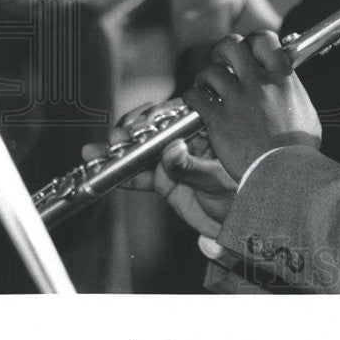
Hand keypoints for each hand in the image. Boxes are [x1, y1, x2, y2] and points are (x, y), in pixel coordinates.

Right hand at [82, 99, 237, 237]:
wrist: (237, 224)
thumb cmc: (240, 196)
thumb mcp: (218, 181)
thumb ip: (192, 167)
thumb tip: (172, 150)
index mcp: (207, 131)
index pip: (179, 115)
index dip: (158, 116)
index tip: (144, 124)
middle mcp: (186, 140)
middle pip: (154, 128)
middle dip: (132, 130)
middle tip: (119, 138)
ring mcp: (172, 159)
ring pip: (140, 149)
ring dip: (117, 150)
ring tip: (99, 151)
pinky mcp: (162, 179)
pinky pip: (137, 175)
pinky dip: (119, 173)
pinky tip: (102, 170)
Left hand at [183, 31, 320, 182]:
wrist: (285, 174)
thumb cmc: (298, 150)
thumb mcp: (306, 112)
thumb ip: (292, 93)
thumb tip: (288, 86)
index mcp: (283, 78)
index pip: (263, 39)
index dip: (252, 42)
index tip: (248, 52)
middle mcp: (259, 83)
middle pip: (231, 46)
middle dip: (222, 52)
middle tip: (221, 64)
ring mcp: (237, 100)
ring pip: (210, 70)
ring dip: (204, 77)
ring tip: (206, 87)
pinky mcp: (218, 119)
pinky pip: (195, 96)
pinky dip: (192, 97)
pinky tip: (196, 103)